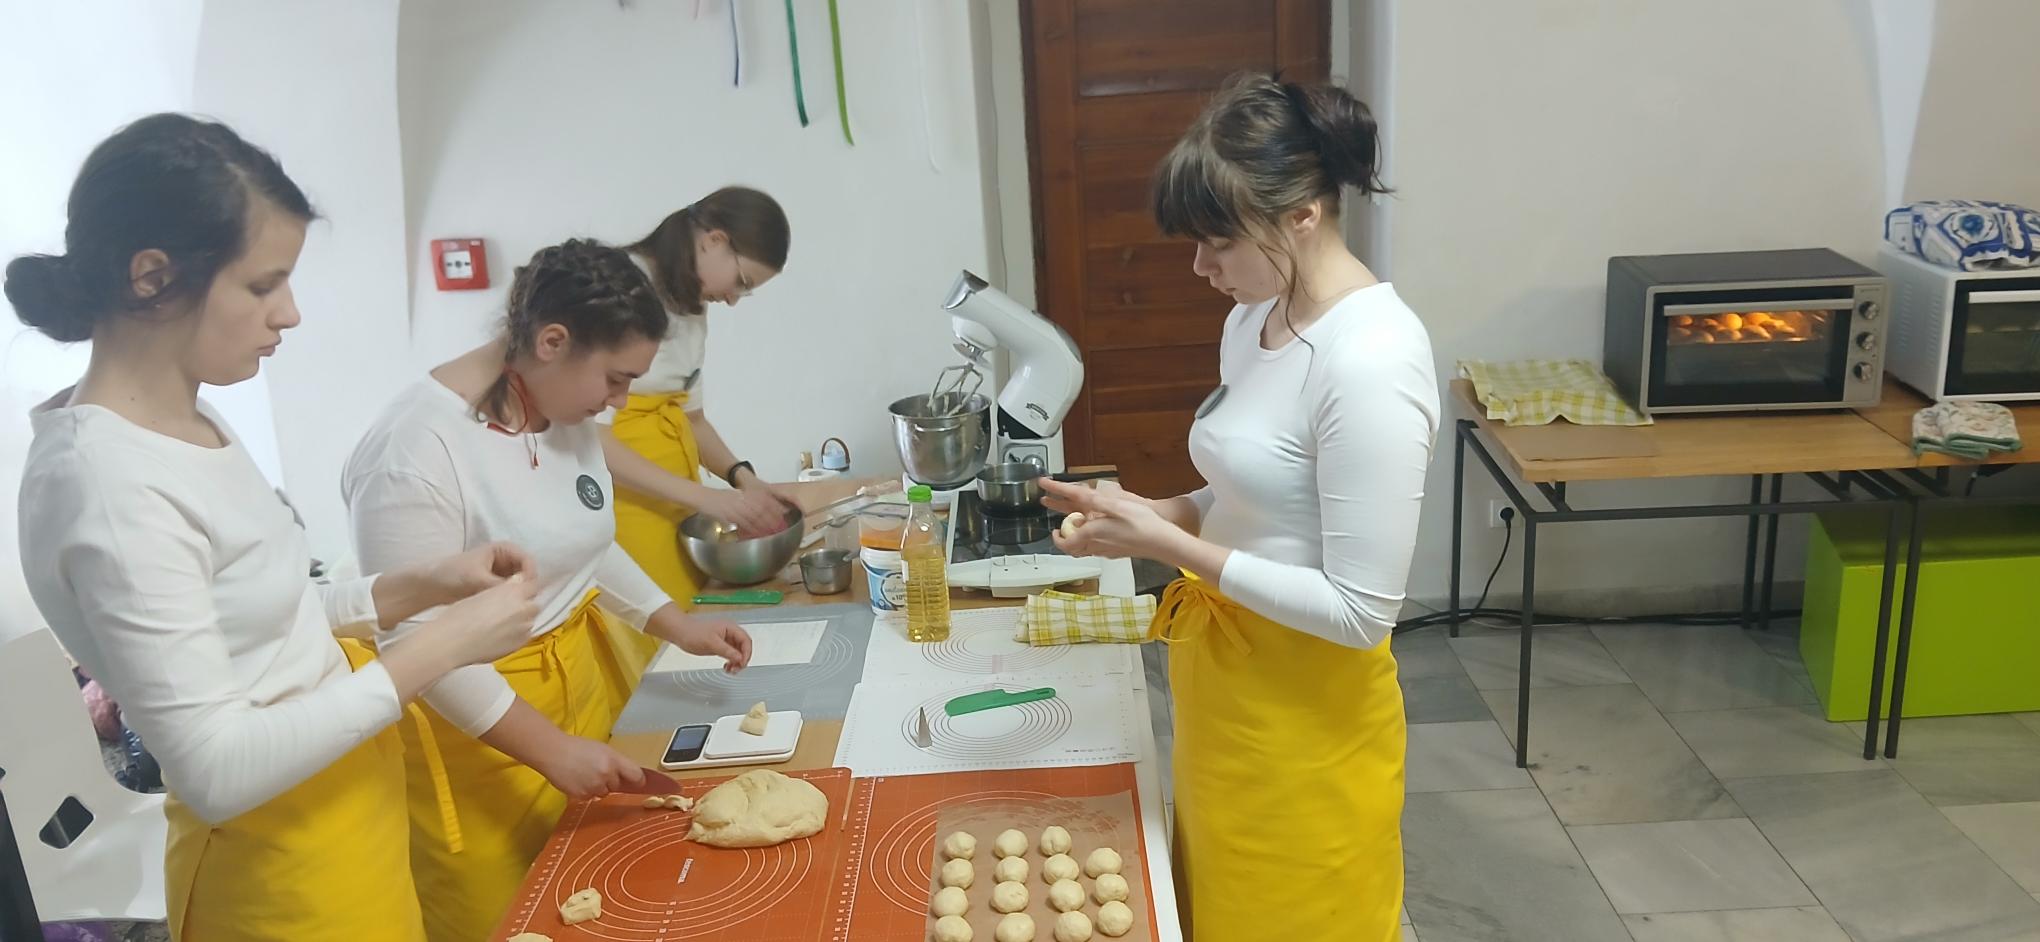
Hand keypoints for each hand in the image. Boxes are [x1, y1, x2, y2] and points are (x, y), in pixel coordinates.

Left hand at [425, 542, 536, 605]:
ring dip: (517, 595)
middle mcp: (507, 560)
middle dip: (525, 587)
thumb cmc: (452, 574)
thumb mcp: (478, 579)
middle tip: (521, 604)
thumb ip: (500, 586)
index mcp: (504, 549)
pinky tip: (506, 611)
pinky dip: (510, 601)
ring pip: (520, 585)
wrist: (431, 586)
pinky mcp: (496, 587)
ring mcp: (502, 574)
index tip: (527, 593)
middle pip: (527, 573)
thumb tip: (520, 596)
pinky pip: (510, 593)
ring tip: (512, 608)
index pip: (528, 561)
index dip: (530, 576)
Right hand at [434, 576, 539, 665]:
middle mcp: (523, 609)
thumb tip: (516, 584)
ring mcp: (523, 629)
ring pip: (529, 622)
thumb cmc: (459, 616)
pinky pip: (523, 637)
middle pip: (533, 605)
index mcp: (513, 591)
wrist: (453, 641)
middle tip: (505, 610)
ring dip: (520, 622)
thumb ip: (504, 589)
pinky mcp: (519, 646)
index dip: (525, 587)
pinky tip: (498, 637)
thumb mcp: (482, 593)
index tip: (520, 590)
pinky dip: (515, 635)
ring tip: (498, 626)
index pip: (532, 584)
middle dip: (524, 606)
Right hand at [534, 735, 646, 800]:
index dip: (639, 781)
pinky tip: (577, 781)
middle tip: (598, 772)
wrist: (553, 752)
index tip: (638, 783)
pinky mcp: (583, 796)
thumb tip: (628, 775)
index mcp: (614, 760)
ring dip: (599, 788)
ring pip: (604, 793)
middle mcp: (607, 774)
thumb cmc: (577, 747)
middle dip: (612, 782)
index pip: (636, 775)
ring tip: (585, 775)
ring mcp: (594, 786)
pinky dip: (586, 792)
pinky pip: (591, 797)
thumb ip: (616, 762)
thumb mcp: (602, 749)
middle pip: (619, 786)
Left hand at [674, 616, 752, 673]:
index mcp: (730, 628)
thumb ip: (727, 651)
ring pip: (738, 652)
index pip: (746, 641)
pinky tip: (727, 667)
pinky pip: (730, 654)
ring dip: (737, 662)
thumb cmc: (693, 632)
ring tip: (731, 670)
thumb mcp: (711, 643)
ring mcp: (725, 640)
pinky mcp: (719, 646)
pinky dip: (731, 662)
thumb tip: (739, 658)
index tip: (742, 663)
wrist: (680, 632)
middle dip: (742, 659)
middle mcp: (729, 633)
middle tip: (737, 668)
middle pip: (744, 647)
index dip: (747, 653)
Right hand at [698, 487, 789, 536]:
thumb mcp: (735, 496)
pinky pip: (743, 523)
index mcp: (746, 493)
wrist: (702, 496)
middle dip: (773, 518)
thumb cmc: (717, 498)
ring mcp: (736, 506)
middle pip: (763, 509)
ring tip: (773, 533)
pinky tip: (756, 535)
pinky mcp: (729, 514)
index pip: (765, 499)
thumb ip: (747, 501)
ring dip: (765, 526)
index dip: (775, 506)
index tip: (784, 513)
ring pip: (755, 517)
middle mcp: (743, 499)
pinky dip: (751, 530)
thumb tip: (758, 510)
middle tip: (781, 527)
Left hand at [1040, 479, 1186, 561]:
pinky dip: (1087, 542)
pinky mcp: (1114, 553)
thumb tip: (1080, 501)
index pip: (1064, 537)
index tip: (1048, 510)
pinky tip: (1095, 533)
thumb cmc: (1143, 524)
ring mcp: (1105, 552)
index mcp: (1092, 533)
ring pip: (1081, 550)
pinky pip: (1093, 550)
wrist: (1162, 542)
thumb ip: (1096, 503)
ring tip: (1074, 527)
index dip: (1054, 528)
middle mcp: (1096, 546)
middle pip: (1070, 547)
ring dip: (1073, 540)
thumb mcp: (1118, 505)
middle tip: (1056, 527)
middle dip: (1061, 536)